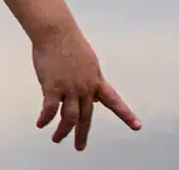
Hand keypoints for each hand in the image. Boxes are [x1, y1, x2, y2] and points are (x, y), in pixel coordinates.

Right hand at [32, 27, 140, 150]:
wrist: (55, 30)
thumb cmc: (68, 42)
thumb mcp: (88, 62)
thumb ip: (91, 82)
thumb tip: (94, 100)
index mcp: (96, 80)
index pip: (114, 101)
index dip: (126, 115)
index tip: (138, 126)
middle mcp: (85, 87)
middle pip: (86, 116)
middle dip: (82, 134)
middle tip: (79, 147)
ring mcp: (70, 87)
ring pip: (69, 117)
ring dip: (63, 131)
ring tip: (56, 139)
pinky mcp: (52, 85)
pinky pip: (50, 109)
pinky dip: (46, 119)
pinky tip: (41, 124)